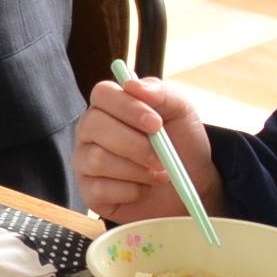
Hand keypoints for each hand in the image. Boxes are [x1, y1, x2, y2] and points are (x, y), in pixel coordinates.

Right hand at [72, 75, 219, 222]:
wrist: (191, 183)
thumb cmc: (181, 142)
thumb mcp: (181, 112)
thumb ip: (161, 93)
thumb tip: (132, 84)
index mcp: (110, 105)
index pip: (102, 94)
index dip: (127, 107)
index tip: (156, 124)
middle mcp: (91, 130)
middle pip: (93, 126)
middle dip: (133, 144)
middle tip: (161, 157)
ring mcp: (85, 161)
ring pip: (97, 159)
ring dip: (136, 170)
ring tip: (160, 174)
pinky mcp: (89, 192)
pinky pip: (100, 189)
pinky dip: (131, 191)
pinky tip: (144, 189)